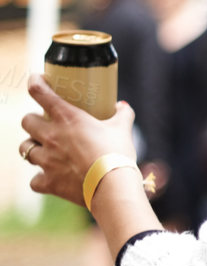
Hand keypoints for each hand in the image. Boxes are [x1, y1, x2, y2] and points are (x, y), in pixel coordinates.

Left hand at [20, 74, 138, 206]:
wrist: (112, 186)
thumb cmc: (118, 153)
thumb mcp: (123, 128)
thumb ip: (122, 114)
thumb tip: (122, 106)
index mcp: (67, 118)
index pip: (39, 92)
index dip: (35, 82)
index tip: (37, 80)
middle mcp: (50, 136)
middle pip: (26, 121)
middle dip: (32, 121)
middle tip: (46, 124)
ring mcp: (46, 160)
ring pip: (24, 149)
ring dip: (32, 147)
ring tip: (45, 150)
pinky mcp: (48, 181)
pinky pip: (35, 180)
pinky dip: (41, 179)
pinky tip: (51, 177)